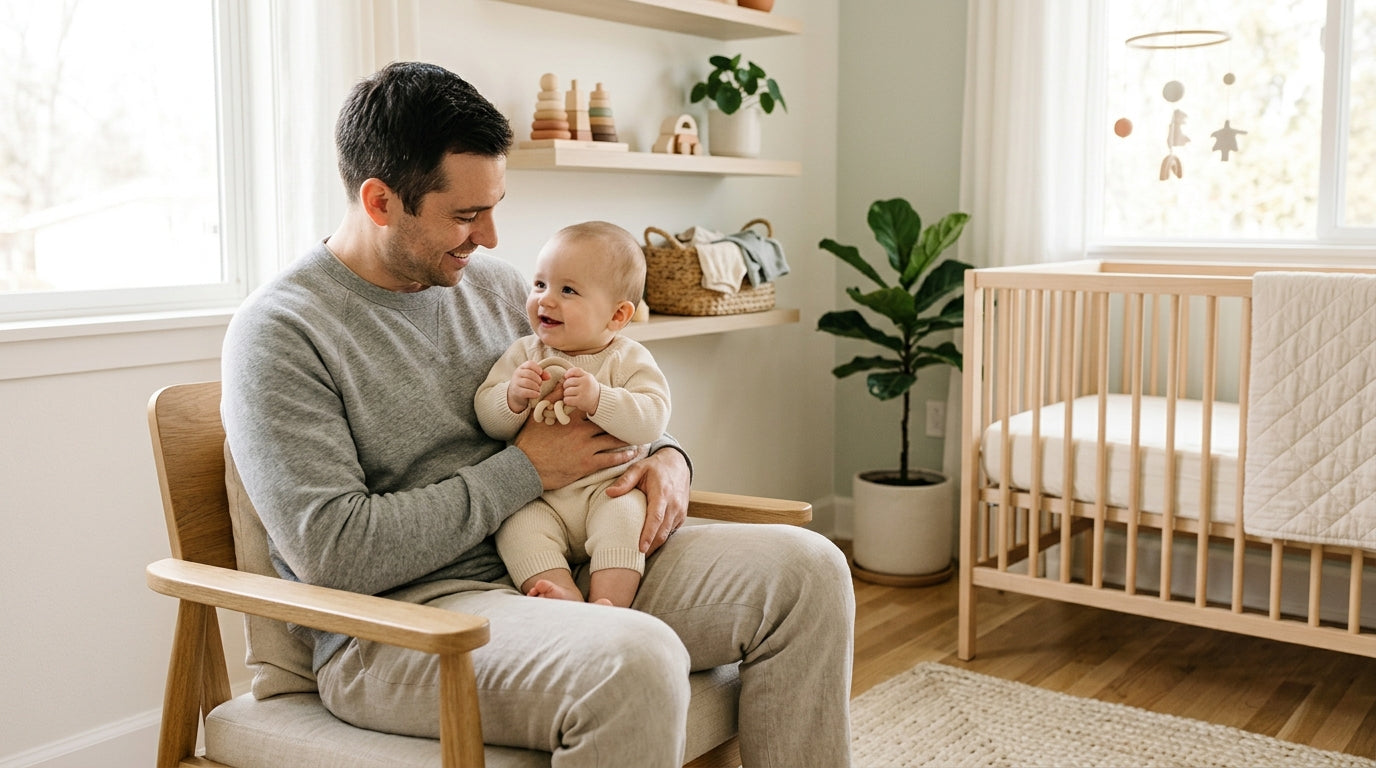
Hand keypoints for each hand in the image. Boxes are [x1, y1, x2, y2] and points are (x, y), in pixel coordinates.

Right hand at [507, 361, 545, 413]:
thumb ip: (542, 375)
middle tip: (540, 383)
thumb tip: (549, 376)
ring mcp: (515, 382)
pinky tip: (537, 394)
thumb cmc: (527, 383)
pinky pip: (526, 392)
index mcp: (522, 367)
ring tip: (538, 389)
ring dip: (536, 387)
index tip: (540, 373)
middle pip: (529, 373)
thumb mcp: (534, 377)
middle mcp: (517, 374)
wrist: (516, 394)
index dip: (537, 368)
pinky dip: (534, 393)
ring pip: (527, 382)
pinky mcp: (516, 392)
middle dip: (538, 379)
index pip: (530, 364)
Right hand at [514, 410, 639, 489]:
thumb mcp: (538, 417)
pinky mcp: (587, 464)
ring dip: (626, 438)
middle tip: (635, 420)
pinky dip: (623, 456)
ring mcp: (586, 448)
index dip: (606, 406)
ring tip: (638, 436)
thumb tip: (561, 383)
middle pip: (607, 424)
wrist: (526, 467)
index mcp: (572, 419)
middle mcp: (582, 431)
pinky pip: (610, 459)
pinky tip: (631, 453)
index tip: (617, 403)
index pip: (594, 408)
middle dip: (621, 422)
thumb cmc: (530, 442)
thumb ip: (551, 398)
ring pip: (612, 441)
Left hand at [560, 367, 599, 414]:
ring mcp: (583, 392)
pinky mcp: (580, 401)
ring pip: (566, 392)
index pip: (573, 371)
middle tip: (571, 390)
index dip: (568, 374)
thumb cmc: (590, 389)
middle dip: (566, 387)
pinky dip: (567, 401)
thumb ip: (578, 373)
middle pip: (567, 383)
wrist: (599, 401)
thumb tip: (565, 375)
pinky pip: (567, 400)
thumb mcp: (588, 378)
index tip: (567, 378)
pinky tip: (572, 401)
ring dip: (567, 395)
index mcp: (587, 377)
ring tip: (572, 396)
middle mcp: (586, 383)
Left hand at [607, 448, 688, 553]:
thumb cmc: (656, 467)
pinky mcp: (682, 516)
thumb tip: (610, 493)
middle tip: (632, 559)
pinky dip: (660, 539)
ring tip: (638, 556)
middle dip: (650, 547)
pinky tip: (648, 545)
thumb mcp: (638, 468)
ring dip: (654, 546)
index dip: (649, 534)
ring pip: (667, 534)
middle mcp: (674, 504)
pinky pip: (670, 531)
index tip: (640, 548)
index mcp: (662, 493)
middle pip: (662, 531)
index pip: (656, 517)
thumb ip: (625, 481)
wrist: (677, 463)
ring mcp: (680, 511)